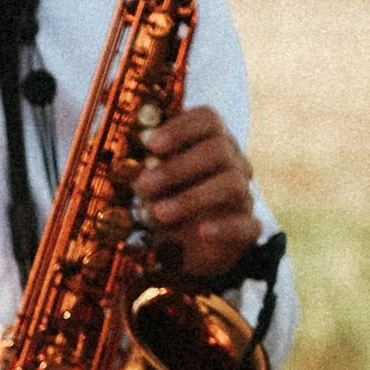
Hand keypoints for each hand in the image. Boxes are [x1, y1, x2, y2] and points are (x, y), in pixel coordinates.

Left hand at [134, 105, 261, 281]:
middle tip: (144, 184)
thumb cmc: (164, 203)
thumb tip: (122, 153)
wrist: (185, 249)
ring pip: (230, 184)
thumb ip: (141, 165)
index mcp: (210, 141)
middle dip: (177, 166)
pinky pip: (246, 224)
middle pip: (217, 149)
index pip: (207, 119)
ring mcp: (242, 195)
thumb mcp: (148, 182)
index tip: (149, 143)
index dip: (180, 127)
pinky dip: (223, 227)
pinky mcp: (247, 228)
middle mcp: (232, 163)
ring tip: (158, 213)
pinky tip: (201, 232)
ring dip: (191, 197)